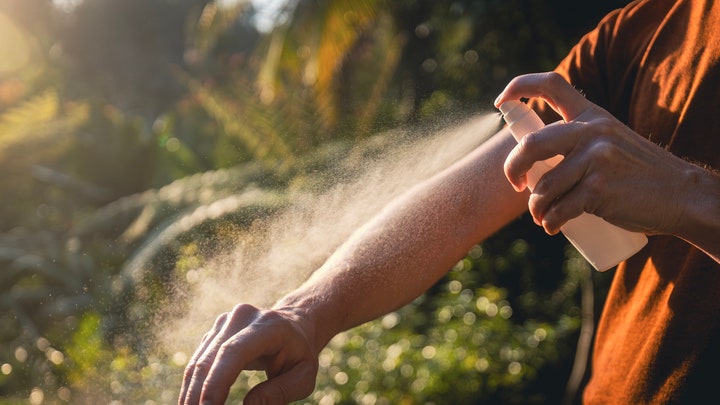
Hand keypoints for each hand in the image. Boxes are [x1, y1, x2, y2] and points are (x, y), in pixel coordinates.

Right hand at [178, 304, 318, 404]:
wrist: (295, 325)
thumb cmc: (300, 354)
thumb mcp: (304, 376)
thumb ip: (280, 392)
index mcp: (269, 326)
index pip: (234, 352)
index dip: (216, 382)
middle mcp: (242, 317)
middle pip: (210, 359)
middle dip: (198, 395)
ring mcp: (225, 322)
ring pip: (198, 362)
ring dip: (191, 393)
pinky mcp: (215, 332)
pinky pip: (198, 362)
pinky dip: (193, 386)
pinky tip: (193, 404)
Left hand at [494, 72, 691, 235]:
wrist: (681, 195)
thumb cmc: (637, 173)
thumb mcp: (611, 140)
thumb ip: (578, 140)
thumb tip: (530, 161)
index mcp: (592, 115)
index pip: (551, 84)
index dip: (518, 87)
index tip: (500, 102)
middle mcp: (592, 132)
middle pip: (531, 145)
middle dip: (512, 169)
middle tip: (516, 184)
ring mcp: (596, 160)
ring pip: (543, 187)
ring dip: (536, 208)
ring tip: (543, 216)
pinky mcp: (599, 190)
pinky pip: (559, 209)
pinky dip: (550, 222)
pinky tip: (553, 226)